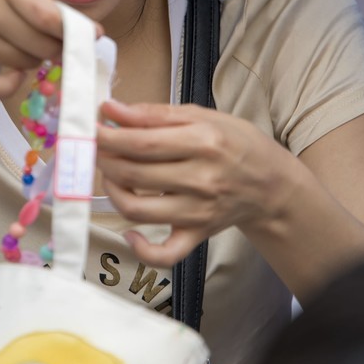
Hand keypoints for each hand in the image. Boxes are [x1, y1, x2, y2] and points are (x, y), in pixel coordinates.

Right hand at [0, 0, 77, 97]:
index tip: (90, 37)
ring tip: (18, 48)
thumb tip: (78, 26)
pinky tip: (10, 75)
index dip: (75, 32)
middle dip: (53, 49)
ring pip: (25, 64)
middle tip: (46, 44)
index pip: (50, 17)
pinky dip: (10, 86)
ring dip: (31, 61)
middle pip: (42, 45)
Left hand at [96, 100, 296, 266]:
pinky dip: (141, 248)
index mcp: (204, 142)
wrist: (271, 183)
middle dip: (104, 158)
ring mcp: (198, 211)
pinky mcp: (197, 235)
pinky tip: (129, 232)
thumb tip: (111, 110)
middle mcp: (201, 179)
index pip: (142, 141)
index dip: (108, 136)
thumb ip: (154, 113)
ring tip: (111, 176)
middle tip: (98, 148)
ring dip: (112, 191)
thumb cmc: (237, 144)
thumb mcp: (203, 116)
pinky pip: (164, 253)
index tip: (91, 129)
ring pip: (137, 209)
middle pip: (133, 173)